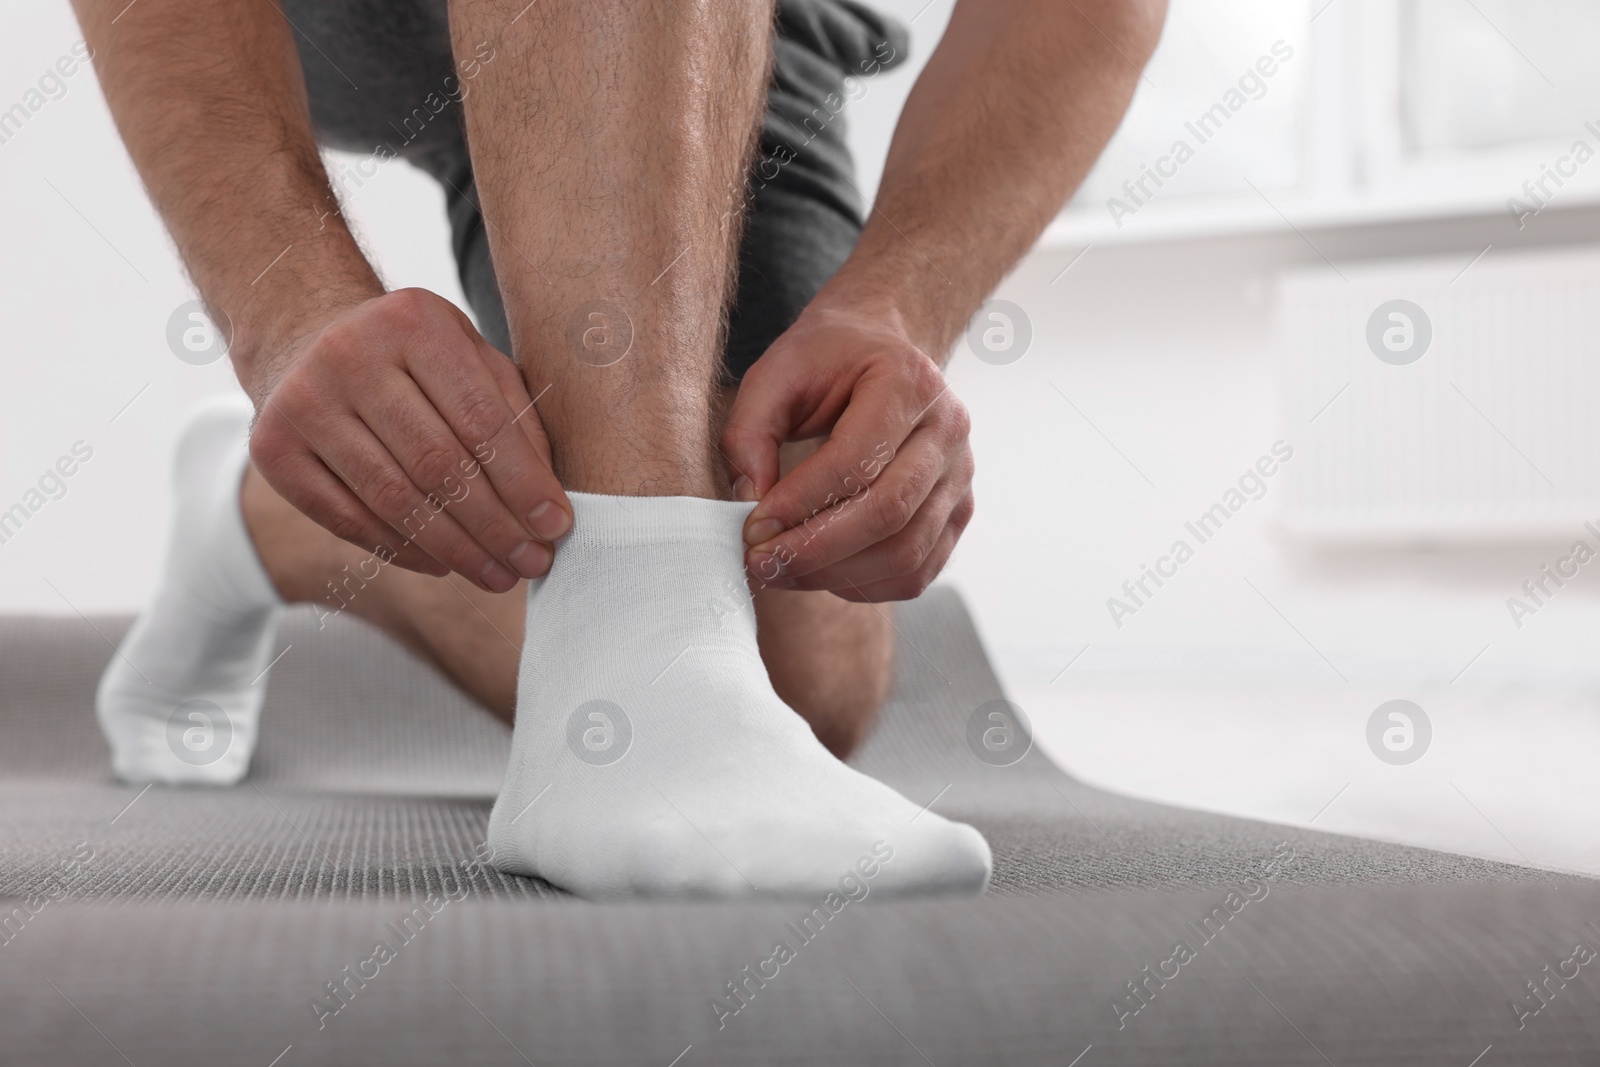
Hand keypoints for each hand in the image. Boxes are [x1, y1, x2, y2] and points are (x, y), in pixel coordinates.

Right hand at [247, 288, 570, 591]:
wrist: (307, 336)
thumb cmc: (414, 357)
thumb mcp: (472, 358)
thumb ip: (515, 416)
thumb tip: (547, 505)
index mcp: (413, 322)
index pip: (480, 419)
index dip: (523, 481)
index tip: (556, 526)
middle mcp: (349, 355)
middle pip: (437, 465)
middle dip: (494, 526)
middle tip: (533, 564)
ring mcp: (303, 402)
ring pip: (393, 499)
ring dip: (454, 550)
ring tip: (497, 575)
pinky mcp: (273, 448)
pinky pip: (347, 519)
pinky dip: (401, 551)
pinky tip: (442, 566)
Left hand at [721, 301, 974, 601]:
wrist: (881, 346)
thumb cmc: (827, 359)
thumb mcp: (775, 374)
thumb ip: (749, 432)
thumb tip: (748, 503)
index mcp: (908, 382)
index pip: (856, 460)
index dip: (800, 504)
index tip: (752, 529)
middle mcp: (948, 430)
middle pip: (888, 513)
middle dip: (815, 550)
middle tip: (761, 563)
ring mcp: (960, 475)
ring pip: (905, 552)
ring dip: (835, 575)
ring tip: (782, 571)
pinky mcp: (957, 513)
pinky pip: (916, 572)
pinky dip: (864, 586)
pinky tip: (821, 573)